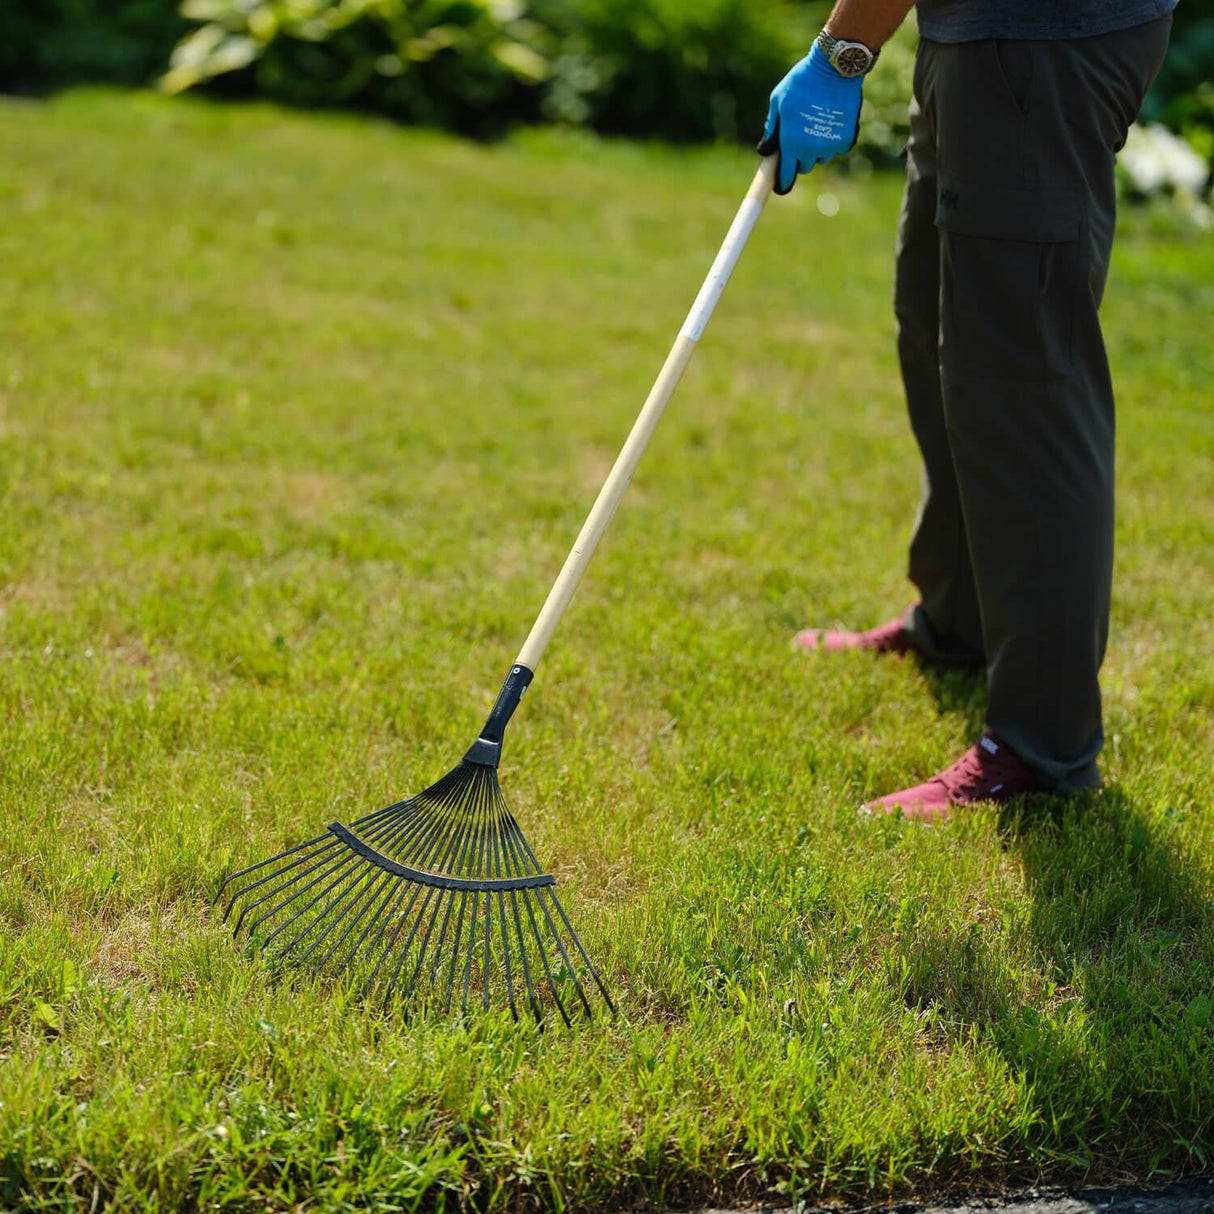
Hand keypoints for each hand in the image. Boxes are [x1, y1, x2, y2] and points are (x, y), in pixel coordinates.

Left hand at [758, 43, 862, 195]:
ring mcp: (831, 146)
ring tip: (816, 122)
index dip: (782, 182)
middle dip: (800, 157)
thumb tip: (765, 151)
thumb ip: (771, 128)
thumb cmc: (800, 82)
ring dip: (817, 148)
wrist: (834, 68)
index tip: (780, 185)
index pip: (786, 176)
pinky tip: (831, 120)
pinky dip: (834, 139)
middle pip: (805, 167)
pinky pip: (837, 148)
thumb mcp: (778, 101)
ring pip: (821, 157)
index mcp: (791, 143)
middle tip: (799, 138)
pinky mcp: (847, 139)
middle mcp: (811, 150)